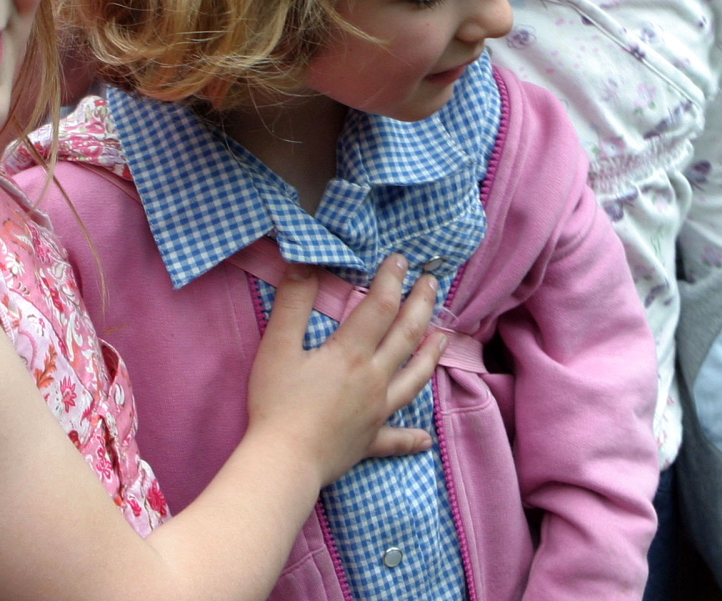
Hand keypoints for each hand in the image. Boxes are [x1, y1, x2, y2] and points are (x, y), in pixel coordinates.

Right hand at [246, 255, 444, 487]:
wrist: (284, 461)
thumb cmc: (277, 404)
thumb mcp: (277, 347)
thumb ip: (293, 303)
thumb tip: (304, 262)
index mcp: (352, 353)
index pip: (380, 306)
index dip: (391, 279)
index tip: (401, 259)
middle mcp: (374, 378)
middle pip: (406, 336)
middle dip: (421, 305)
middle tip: (432, 282)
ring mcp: (377, 411)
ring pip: (414, 379)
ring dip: (431, 355)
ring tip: (444, 337)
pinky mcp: (371, 440)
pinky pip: (396, 438)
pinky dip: (412, 437)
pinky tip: (425, 439)